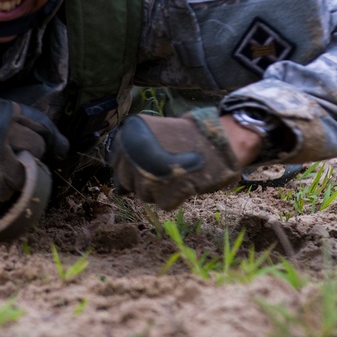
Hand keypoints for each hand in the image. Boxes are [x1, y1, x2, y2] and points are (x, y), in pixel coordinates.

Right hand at [0, 100, 67, 202]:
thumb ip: (24, 128)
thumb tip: (65, 147)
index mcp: (5, 112)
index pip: (40, 127)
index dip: (37, 141)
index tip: (27, 148)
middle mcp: (3, 129)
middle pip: (37, 147)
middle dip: (27, 157)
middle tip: (9, 160)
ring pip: (24, 172)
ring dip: (12, 178)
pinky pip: (9, 191)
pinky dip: (0, 192)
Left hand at [108, 107, 244, 209]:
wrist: (219, 139)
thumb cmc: (185, 139)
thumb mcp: (153, 136)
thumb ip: (133, 156)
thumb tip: (117, 190)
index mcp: (129, 133)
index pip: (117, 164)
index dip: (136, 168)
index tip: (152, 163)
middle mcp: (134, 151)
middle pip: (128, 182)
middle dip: (146, 181)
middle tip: (167, 168)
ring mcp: (148, 171)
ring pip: (145, 195)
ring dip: (161, 190)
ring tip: (178, 172)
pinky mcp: (166, 188)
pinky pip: (164, 203)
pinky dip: (176, 197)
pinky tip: (186, 180)